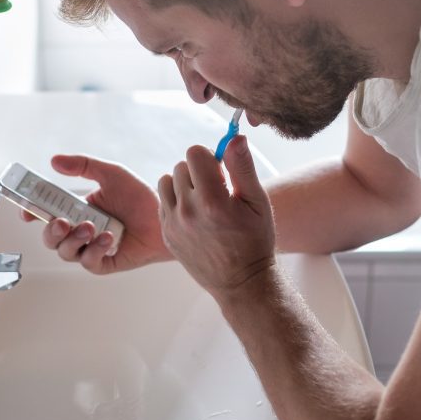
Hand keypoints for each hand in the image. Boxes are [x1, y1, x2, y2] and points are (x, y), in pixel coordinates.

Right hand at [28, 154, 169, 273]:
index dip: (32, 213)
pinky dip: (94, 250)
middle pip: (51, 238)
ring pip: (66, 252)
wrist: (165, 216)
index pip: (46, 213)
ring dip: (74, 240)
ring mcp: (91, 248)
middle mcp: (80, 230)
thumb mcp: (111, 174)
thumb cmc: (139, 196)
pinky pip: (89, 262)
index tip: (26, 211)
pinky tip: (107, 237)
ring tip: (91, 227)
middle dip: (51, 231)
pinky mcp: (105, 263)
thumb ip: (83, 166)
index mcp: (76, 210)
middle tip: (63, 222)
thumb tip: (54, 161)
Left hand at [158, 135, 275, 297]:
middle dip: (198, 171)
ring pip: (166, 181)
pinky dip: (176, 202)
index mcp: (213, 201)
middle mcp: (188, 212)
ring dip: (182, 185)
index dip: (210, 157)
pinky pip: (163, 202)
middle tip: (216, 189)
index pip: (194, 153)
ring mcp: (173, 225)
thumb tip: (234, 138)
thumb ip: (243, 167)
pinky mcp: (166, 234)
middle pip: (180, 166)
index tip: (221, 171)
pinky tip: (195, 215)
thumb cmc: (255, 240)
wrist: (241, 282)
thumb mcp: (258, 202)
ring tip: (202, 200)